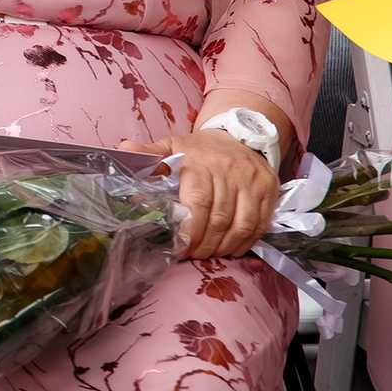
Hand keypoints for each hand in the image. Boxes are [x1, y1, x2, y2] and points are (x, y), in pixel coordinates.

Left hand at [117, 129, 277, 257]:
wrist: (239, 135)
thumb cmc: (199, 149)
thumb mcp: (171, 144)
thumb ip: (148, 152)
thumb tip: (122, 150)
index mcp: (200, 162)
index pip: (198, 202)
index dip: (189, 229)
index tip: (180, 246)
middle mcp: (229, 172)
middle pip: (219, 219)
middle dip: (205, 244)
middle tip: (193, 255)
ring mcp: (252, 182)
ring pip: (242, 225)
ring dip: (224, 247)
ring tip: (210, 254)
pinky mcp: (269, 190)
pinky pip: (260, 225)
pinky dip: (245, 243)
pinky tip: (231, 249)